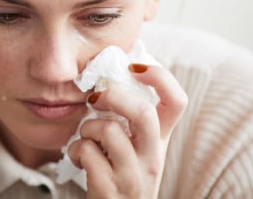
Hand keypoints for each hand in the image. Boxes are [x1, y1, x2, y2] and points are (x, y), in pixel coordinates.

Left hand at [66, 64, 187, 197]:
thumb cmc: (117, 173)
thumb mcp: (132, 145)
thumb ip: (127, 116)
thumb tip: (109, 72)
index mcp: (159, 139)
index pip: (177, 101)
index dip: (159, 76)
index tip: (133, 66)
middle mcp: (152, 157)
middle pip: (144, 113)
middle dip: (113, 96)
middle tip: (95, 98)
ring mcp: (133, 176)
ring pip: (109, 130)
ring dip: (87, 127)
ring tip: (86, 137)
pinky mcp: (109, 191)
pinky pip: (87, 153)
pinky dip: (76, 149)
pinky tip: (79, 158)